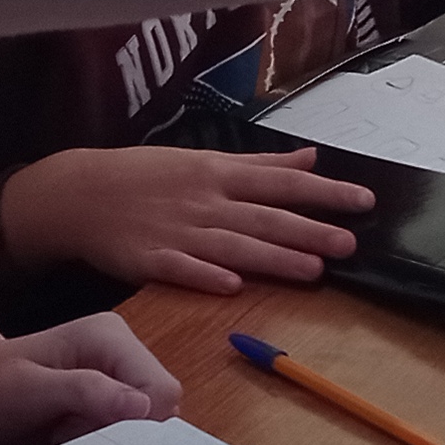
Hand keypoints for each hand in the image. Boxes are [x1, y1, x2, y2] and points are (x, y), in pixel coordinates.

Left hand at [0, 312, 181, 444]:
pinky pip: (121, 432)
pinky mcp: (100, 400)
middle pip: (156, 410)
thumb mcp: (26, 392)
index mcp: (109, 337)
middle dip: (119, 434)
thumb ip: (85, 393)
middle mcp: (117, 353)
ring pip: (141, 426)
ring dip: (105, 441)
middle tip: (64, 431)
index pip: (161, 392)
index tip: (78, 428)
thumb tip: (142, 407)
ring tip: (58, 431)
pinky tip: (60, 436)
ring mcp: (110, 377)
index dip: (133, 424)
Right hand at [1, 146, 375, 295]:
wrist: (79, 192)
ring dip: (272, 259)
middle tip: (349, 244)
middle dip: (309, 231)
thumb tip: (311, 157)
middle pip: (265, 218)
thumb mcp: (204, 160)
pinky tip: (232, 287)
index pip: (284, 183)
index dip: (326, 192)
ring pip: (233, 247)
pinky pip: (181, 269)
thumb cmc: (146, 176)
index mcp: (220, 175)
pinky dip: (205, 276)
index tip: (365, 201)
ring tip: (312, 271)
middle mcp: (206, 202)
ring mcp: (178, 231)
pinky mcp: (148, 260)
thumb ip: (260, 165)